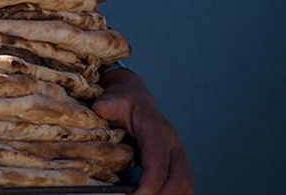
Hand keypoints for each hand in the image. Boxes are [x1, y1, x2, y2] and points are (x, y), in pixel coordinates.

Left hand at [92, 67, 193, 194]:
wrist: (135, 99)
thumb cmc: (124, 102)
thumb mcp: (114, 100)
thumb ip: (108, 105)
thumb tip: (100, 107)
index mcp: (158, 131)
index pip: (159, 162)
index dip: (150, 182)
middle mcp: (174, 145)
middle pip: (179, 179)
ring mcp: (178, 156)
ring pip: (185, 185)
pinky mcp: (177, 165)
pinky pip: (183, 186)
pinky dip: (172, 194)